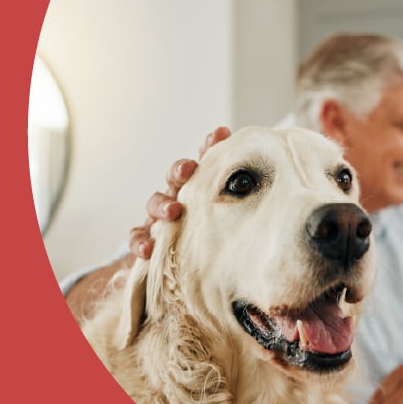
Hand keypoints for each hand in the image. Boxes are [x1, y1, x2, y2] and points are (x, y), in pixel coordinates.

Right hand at [129, 126, 231, 258]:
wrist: (183, 269)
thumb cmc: (212, 238)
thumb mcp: (228, 220)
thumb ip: (239, 200)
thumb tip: (264, 179)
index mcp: (198, 189)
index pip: (204, 163)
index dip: (210, 147)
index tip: (221, 134)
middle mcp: (177, 198)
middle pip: (175, 177)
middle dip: (180, 170)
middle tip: (189, 170)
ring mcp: (159, 218)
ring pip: (155, 203)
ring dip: (162, 204)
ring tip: (173, 211)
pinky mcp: (146, 240)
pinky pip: (137, 237)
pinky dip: (140, 241)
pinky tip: (148, 248)